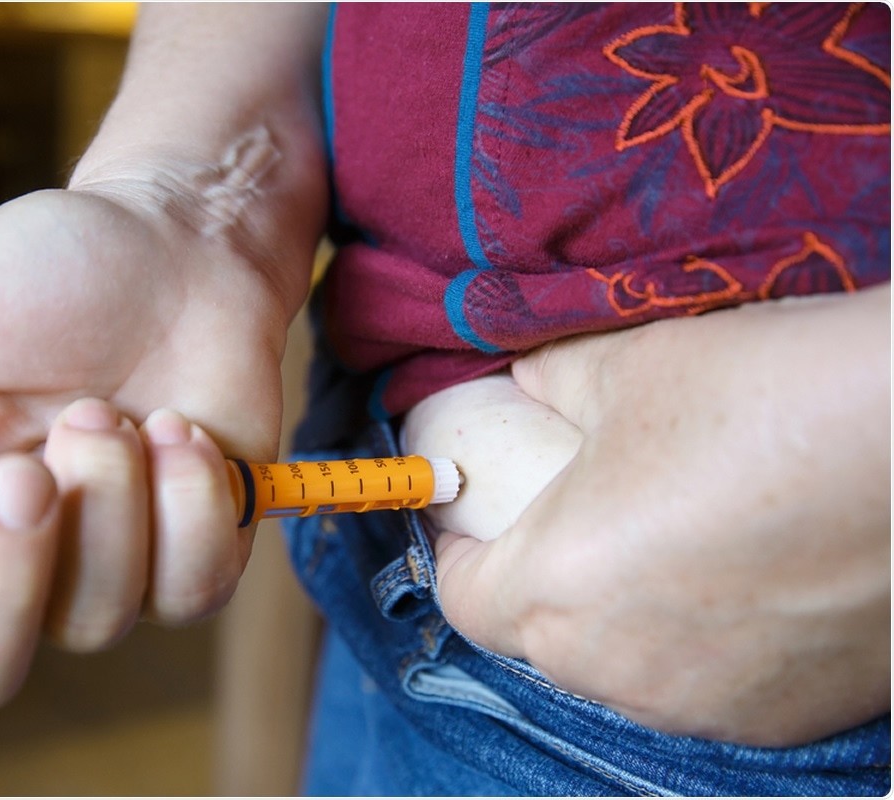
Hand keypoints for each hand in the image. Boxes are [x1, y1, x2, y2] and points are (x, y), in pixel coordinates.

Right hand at [0, 181, 307, 713]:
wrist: (166, 243)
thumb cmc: (29, 281)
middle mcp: (4, 568)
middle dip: (1, 583)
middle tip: (22, 474)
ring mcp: (104, 570)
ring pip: (93, 621)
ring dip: (103, 503)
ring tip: (104, 410)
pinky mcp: (193, 553)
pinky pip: (191, 587)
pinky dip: (187, 504)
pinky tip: (178, 428)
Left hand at [429, 286, 890, 746]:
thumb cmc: (768, 396)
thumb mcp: (628, 367)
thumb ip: (551, 384)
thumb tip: (526, 385)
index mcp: (556, 591)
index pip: (463, 596)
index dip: (461, 548)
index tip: (481, 512)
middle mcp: (619, 671)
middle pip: (542, 634)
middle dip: (547, 574)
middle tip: (585, 508)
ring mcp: (709, 706)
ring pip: (625, 664)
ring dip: (626, 611)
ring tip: (676, 536)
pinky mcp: (790, 717)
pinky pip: (709, 681)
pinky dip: (706, 639)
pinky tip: (751, 575)